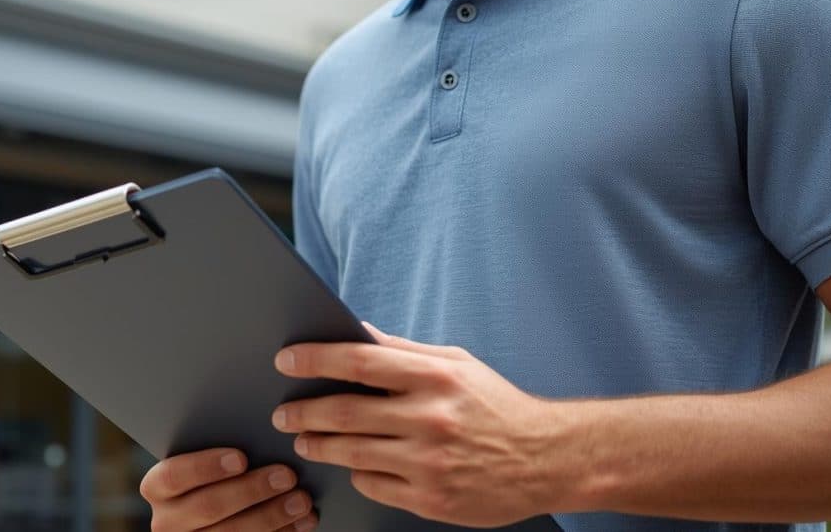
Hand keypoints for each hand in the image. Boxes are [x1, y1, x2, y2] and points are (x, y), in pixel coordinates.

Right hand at [140, 447, 317, 530]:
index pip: (173, 476)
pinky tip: (302, 521)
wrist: (209, 515)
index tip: (241, 458)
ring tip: (301, 500)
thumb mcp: (205, 461)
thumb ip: (221, 448)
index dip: (206, 466)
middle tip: (287, 475)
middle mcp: (167, 520)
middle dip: (251, 490)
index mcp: (158, 486)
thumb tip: (265, 424)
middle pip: (207, 506)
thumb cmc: (213, 475)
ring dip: (271, 516)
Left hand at [271, 323, 583, 526]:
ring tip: (304, 439)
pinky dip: (356, 473)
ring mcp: (430, 461)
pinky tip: (352, 464)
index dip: (316, 359)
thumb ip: (404, 351)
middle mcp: (430, 418)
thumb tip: (358, 332)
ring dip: (319, 445)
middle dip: (305, 411)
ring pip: (352, 452)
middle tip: (284, 412)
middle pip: (346, 412)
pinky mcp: (431, 498)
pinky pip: (374, 484)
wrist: (546, 459)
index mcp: (436, 377)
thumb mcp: (456, 364)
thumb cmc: (497, 407)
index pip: (360, 362)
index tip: (287, 360)